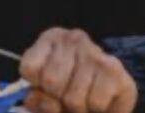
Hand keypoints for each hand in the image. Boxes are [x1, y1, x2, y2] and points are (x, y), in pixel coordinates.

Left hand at [19, 28, 136, 112]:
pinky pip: (96, 103)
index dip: (35, 86)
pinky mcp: (115, 71)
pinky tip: (98, 100)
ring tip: (83, 101)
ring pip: (74, 98)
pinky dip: (96, 110)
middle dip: (57, 100)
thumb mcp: (46, 90)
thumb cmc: (71, 87)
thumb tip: (48, 103)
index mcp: (50, 38)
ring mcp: (95, 52)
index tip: (43, 87)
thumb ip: (38, 98)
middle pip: (51, 82)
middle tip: (65, 98)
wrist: (111, 91)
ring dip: (77, 109)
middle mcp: (73, 39)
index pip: (29, 67)